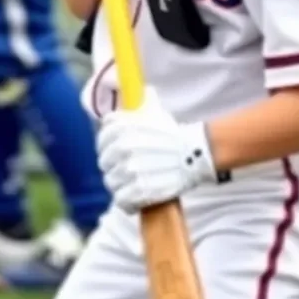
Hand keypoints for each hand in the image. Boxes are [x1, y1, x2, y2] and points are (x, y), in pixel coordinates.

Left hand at [98, 87, 216, 213]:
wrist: (195, 154)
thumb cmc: (173, 134)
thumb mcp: (154, 112)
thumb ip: (136, 106)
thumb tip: (127, 96)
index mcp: (123, 126)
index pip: (103, 137)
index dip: (106, 145)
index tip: (112, 150)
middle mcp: (123, 146)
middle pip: (104, 162)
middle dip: (112, 166)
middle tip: (124, 169)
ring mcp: (130, 169)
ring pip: (111, 182)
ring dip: (119, 184)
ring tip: (130, 184)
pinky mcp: (139, 190)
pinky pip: (121, 200)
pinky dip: (126, 202)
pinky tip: (133, 199)